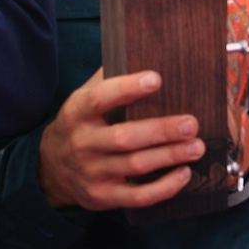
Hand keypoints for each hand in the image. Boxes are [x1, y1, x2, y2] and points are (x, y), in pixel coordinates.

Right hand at [38, 69, 208, 211]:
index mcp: (77, 113)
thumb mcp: (83, 100)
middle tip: (191, 123)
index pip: (100, 98)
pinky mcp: (103, 197)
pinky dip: (164, 188)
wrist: (50, 170)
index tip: (157, 78)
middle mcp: (82, 143)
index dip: (127, 88)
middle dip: (161, 130)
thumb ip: (107, 79)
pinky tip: (184, 174)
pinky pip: (137, 197)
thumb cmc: (80, 126)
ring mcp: (92, 173)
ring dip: (169, 156)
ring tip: (197, 147)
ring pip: (135, 165)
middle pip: (124, 137)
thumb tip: (143, 51)